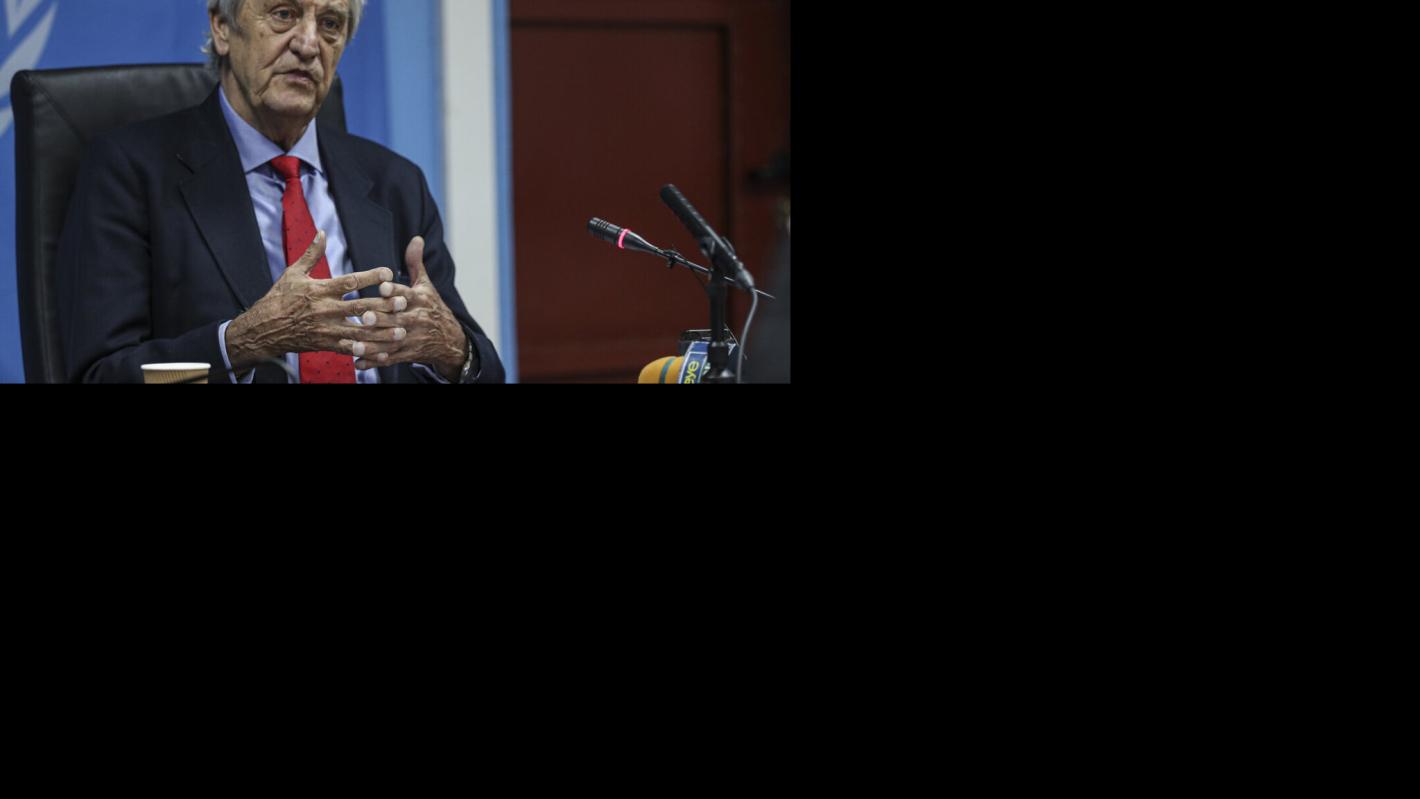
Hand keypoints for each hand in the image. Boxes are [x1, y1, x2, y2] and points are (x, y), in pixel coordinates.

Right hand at [225, 231, 410, 368]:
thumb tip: (322, 232)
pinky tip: (383, 352)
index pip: (349, 281)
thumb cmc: (279, 298)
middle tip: (403, 302)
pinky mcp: (325, 344)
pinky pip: (349, 349)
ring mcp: (326, 329)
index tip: (389, 272)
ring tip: (401, 331)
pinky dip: (367, 351)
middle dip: (382, 305)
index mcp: (320, 290)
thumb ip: (311, 254)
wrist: (264, 328)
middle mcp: (325, 310)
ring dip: (381, 332)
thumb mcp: (293, 273)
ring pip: (359, 332)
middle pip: (359, 307)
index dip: (370, 277)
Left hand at [353, 236, 467, 379]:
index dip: (395, 291)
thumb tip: (415, 238)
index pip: (407, 294)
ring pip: (391, 341)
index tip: (383, 287)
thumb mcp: (426, 285)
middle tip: (364, 316)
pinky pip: (390, 358)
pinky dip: (374, 361)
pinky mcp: (408, 354)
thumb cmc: (432, 308)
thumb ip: (416, 263)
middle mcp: (417, 319)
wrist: (450, 340)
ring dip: (373, 344)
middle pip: (398, 319)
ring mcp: (413, 338)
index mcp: (420, 300)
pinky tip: (358, 363)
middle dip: (381, 319)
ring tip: (355, 344)